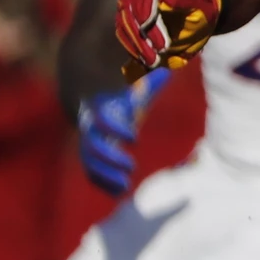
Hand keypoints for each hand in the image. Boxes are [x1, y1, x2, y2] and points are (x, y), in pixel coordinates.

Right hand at [76, 69, 170, 195]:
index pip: (102, 119)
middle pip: (92, 144)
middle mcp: (92, 122)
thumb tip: (170, 67)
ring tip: (124, 187)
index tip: (134, 138)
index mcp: (102, 103)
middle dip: (108, 159)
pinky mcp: (91, 148)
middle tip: (131, 167)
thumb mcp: (137, 73)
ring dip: (104, 175)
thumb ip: (153, 72)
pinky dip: (102, 181)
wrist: (88, 82)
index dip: (115, 129)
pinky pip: (90, 168)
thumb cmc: (123, 78)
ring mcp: (88, 137)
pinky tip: (118, 192)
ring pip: (89, 160)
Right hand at [113, 0, 222, 80]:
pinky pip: (122, 31)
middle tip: (158, 55)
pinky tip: (145, 59)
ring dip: (136, 44)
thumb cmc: (202, 6)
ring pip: (124, 22)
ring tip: (152, 61)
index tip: (162, 42)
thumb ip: (185, 0)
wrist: (197, 13)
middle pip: (130, 9)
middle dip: (143, 35)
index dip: (150, 17)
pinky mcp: (126, 16)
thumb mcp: (202, 4)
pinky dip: (132, 46)